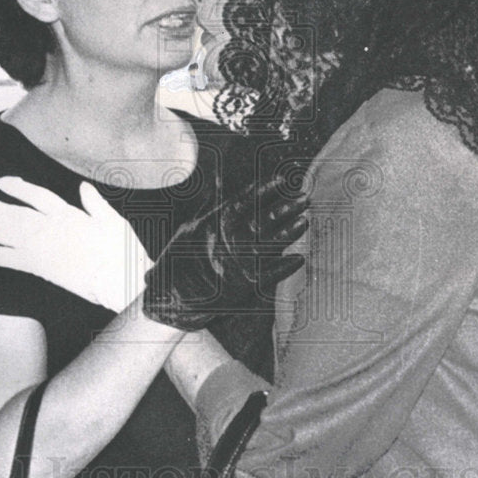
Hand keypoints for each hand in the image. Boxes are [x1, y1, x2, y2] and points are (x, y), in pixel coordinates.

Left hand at [0, 176, 152, 310]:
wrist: (120, 279)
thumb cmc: (122, 251)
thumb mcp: (113, 220)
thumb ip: (95, 203)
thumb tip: (83, 188)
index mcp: (68, 214)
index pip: (37, 196)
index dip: (18, 188)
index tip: (3, 183)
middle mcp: (51, 229)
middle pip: (15, 215)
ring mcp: (44, 249)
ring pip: (9, 235)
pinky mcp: (42, 269)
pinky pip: (12, 260)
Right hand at [143, 179, 308, 330]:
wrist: (172, 297)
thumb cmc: (181, 261)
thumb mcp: (189, 229)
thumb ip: (210, 208)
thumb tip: (219, 184)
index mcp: (213, 225)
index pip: (243, 202)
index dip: (263, 190)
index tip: (282, 179)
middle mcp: (224, 242)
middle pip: (260, 221)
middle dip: (284, 208)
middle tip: (304, 197)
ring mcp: (233, 264)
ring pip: (266, 245)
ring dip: (288, 233)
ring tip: (305, 220)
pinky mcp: (240, 287)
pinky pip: (266, 276)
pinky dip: (283, 268)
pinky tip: (299, 259)